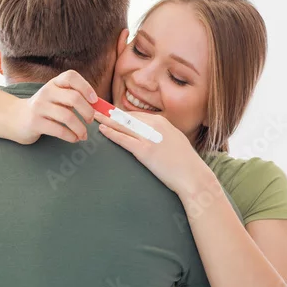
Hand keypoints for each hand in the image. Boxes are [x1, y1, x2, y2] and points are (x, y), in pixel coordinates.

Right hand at [9, 70, 97, 143]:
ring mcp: (39, 107)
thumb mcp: (56, 98)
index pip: (71, 77)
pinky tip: (74, 139)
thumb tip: (98, 108)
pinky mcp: (35, 122)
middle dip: (87, 111)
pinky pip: (58, 130)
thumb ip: (74, 99)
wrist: (16, 118)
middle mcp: (46, 92)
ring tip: (83, 135)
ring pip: (67, 117)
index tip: (95, 100)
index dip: (86, 87)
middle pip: (73, 98)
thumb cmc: (44, 109)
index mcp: (54, 83)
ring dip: (80, 128)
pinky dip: (71, 136)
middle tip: (90, 121)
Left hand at [94, 110, 209, 195]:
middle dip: (110, 114)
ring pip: (123, 125)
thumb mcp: (175, 141)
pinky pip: (124, 139)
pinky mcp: (144, 150)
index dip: (121, 114)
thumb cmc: (185, 163)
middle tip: (96, 110)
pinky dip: (111, 133)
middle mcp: (155, 126)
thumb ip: (162, 135)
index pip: (137, 115)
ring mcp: (149, 137)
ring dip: (106, 120)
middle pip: (127, 117)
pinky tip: (102, 129)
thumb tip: (151, 137)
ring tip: (94, 116)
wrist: (193, 176)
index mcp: (163, 123)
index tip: (111, 112)